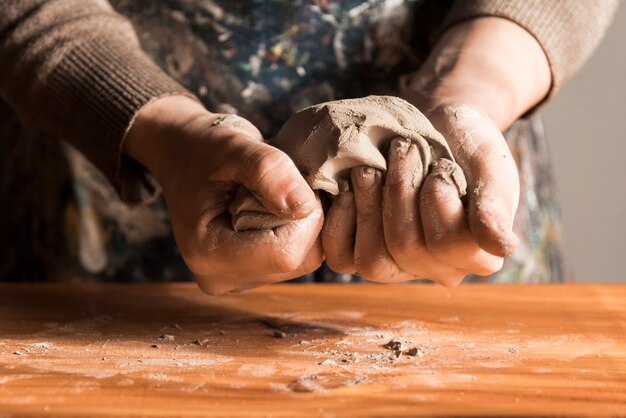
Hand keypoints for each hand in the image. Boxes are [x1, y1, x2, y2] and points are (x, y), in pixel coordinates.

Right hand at [124, 96, 323, 293]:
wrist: (182, 155)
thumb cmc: (204, 148)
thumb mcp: (234, 147)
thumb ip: (269, 170)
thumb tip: (306, 206)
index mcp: (207, 253)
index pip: (285, 253)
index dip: (305, 216)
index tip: (292, 180)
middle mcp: (219, 277)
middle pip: (298, 259)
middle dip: (305, 219)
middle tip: (281, 184)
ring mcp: (235, 280)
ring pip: (302, 260)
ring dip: (302, 224)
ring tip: (272, 195)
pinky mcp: (250, 275)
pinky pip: (296, 258)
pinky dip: (297, 231)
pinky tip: (273, 209)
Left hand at [322, 17, 550, 285]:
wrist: (429, 128)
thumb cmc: (464, 145)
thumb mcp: (489, 163)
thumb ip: (494, 203)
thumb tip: (502, 247)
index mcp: (476, 254)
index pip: (451, 245)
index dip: (438, 198)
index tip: (441, 164)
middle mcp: (436, 269)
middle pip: (406, 247)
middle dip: (401, 189)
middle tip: (403, 150)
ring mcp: (396, 265)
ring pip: (373, 259)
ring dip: (369, 203)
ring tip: (372, 167)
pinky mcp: (360, 254)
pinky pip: (341, 259)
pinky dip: (340, 221)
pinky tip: (347, 189)